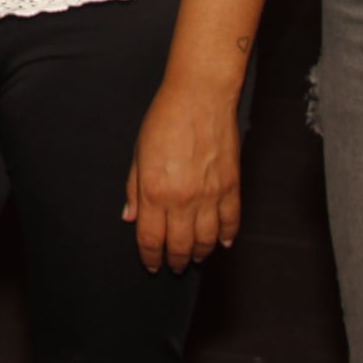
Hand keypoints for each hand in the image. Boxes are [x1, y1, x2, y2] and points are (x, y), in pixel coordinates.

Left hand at [123, 82, 240, 274]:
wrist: (200, 97)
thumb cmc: (164, 120)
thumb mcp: (138, 153)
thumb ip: (134, 188)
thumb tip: (130, 216)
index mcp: (155, 192)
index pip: (152, 239)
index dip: (151, 257)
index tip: (151, 264)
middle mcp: (183, 199)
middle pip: (180, 245)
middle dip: (176, 260)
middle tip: (174, 266)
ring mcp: (210, 195)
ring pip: (207, 240)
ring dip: (200, 253)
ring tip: (196, 258)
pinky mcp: (231, 186)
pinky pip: (231, 221)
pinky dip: (227, 236)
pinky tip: (222, 243)